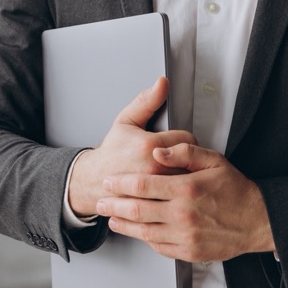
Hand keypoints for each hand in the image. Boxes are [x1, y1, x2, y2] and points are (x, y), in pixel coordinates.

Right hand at [67, 77, 196, 217]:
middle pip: (192, 161)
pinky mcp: (156, 204)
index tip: (177, 142)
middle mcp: (155, 169)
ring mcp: (156, 190)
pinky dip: (179, 193)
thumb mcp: (126, 121)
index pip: (188, 139)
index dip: (184, 139)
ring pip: (189, 180)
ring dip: (186, 176)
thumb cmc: (112, 153)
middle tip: (176, 157)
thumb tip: (162, 83)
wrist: (95, 181)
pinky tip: (170, 188)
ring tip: (173, 171)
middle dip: (187, 158)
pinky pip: (179, 196)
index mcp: (149, 146)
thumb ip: (147, 101)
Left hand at [95, 142, 274, 261]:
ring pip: (144, 231)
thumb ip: (185, 152)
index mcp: (186, 189)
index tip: (109, 181)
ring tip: (111, 218)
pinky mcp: (188, 252)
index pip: (143, 185)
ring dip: (123, 224)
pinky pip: (158, 246)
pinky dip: (144, 238)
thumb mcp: (214, 161)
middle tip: (101, 201)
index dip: (121, 183)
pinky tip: (138, 231)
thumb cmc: (236, 190)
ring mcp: (185, 236)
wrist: (257, 221)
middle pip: (137, 209)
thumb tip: (159, 150)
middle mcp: (183, 215)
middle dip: (114, 204)